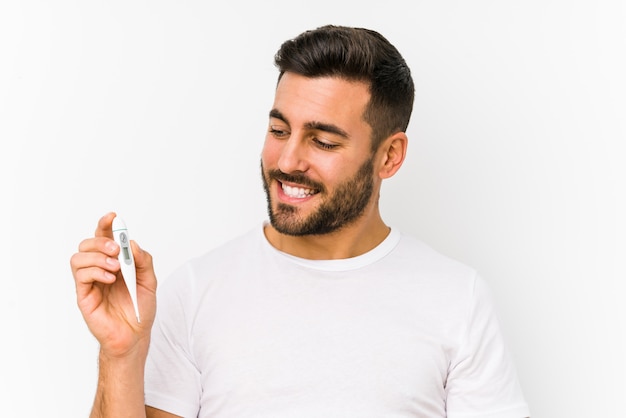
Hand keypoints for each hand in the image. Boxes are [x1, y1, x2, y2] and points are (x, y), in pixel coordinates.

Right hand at [70, 212, 156, 357]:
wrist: (135, 335)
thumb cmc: (139, 309)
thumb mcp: (149, 282)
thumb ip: (144, 261)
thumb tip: (131, 244)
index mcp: (115, 262)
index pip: (105, 238)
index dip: (106, 225)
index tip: (113, 217)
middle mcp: (99, 269)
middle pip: (88, 243)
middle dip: (101, 241)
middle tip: (115, 250)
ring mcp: (90, 281)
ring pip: (79, 257)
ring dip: (97, 257)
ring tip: (115, 268)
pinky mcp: (84, 295)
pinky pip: (81, 275)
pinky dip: (95, 272)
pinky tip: (110, 279)